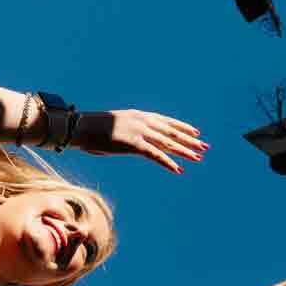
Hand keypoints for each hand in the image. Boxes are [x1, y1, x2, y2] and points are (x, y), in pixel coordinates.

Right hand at [75, 110, 206, 172]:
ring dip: (184, 151)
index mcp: (139, 115)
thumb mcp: (117, 127)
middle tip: (205, 147)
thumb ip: (131, 132)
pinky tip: (178, 169)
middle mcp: (142, 121)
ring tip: (198, 157)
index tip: (196, 132)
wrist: (80, 127)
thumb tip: (137, 141)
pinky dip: (168, 162)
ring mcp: (138, 132)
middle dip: (189, 140)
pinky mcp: (133, 144)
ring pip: (167, 143)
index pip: (166, 121)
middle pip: (171, 132)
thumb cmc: (93, 129)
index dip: (182, 127)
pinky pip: (155, 155)